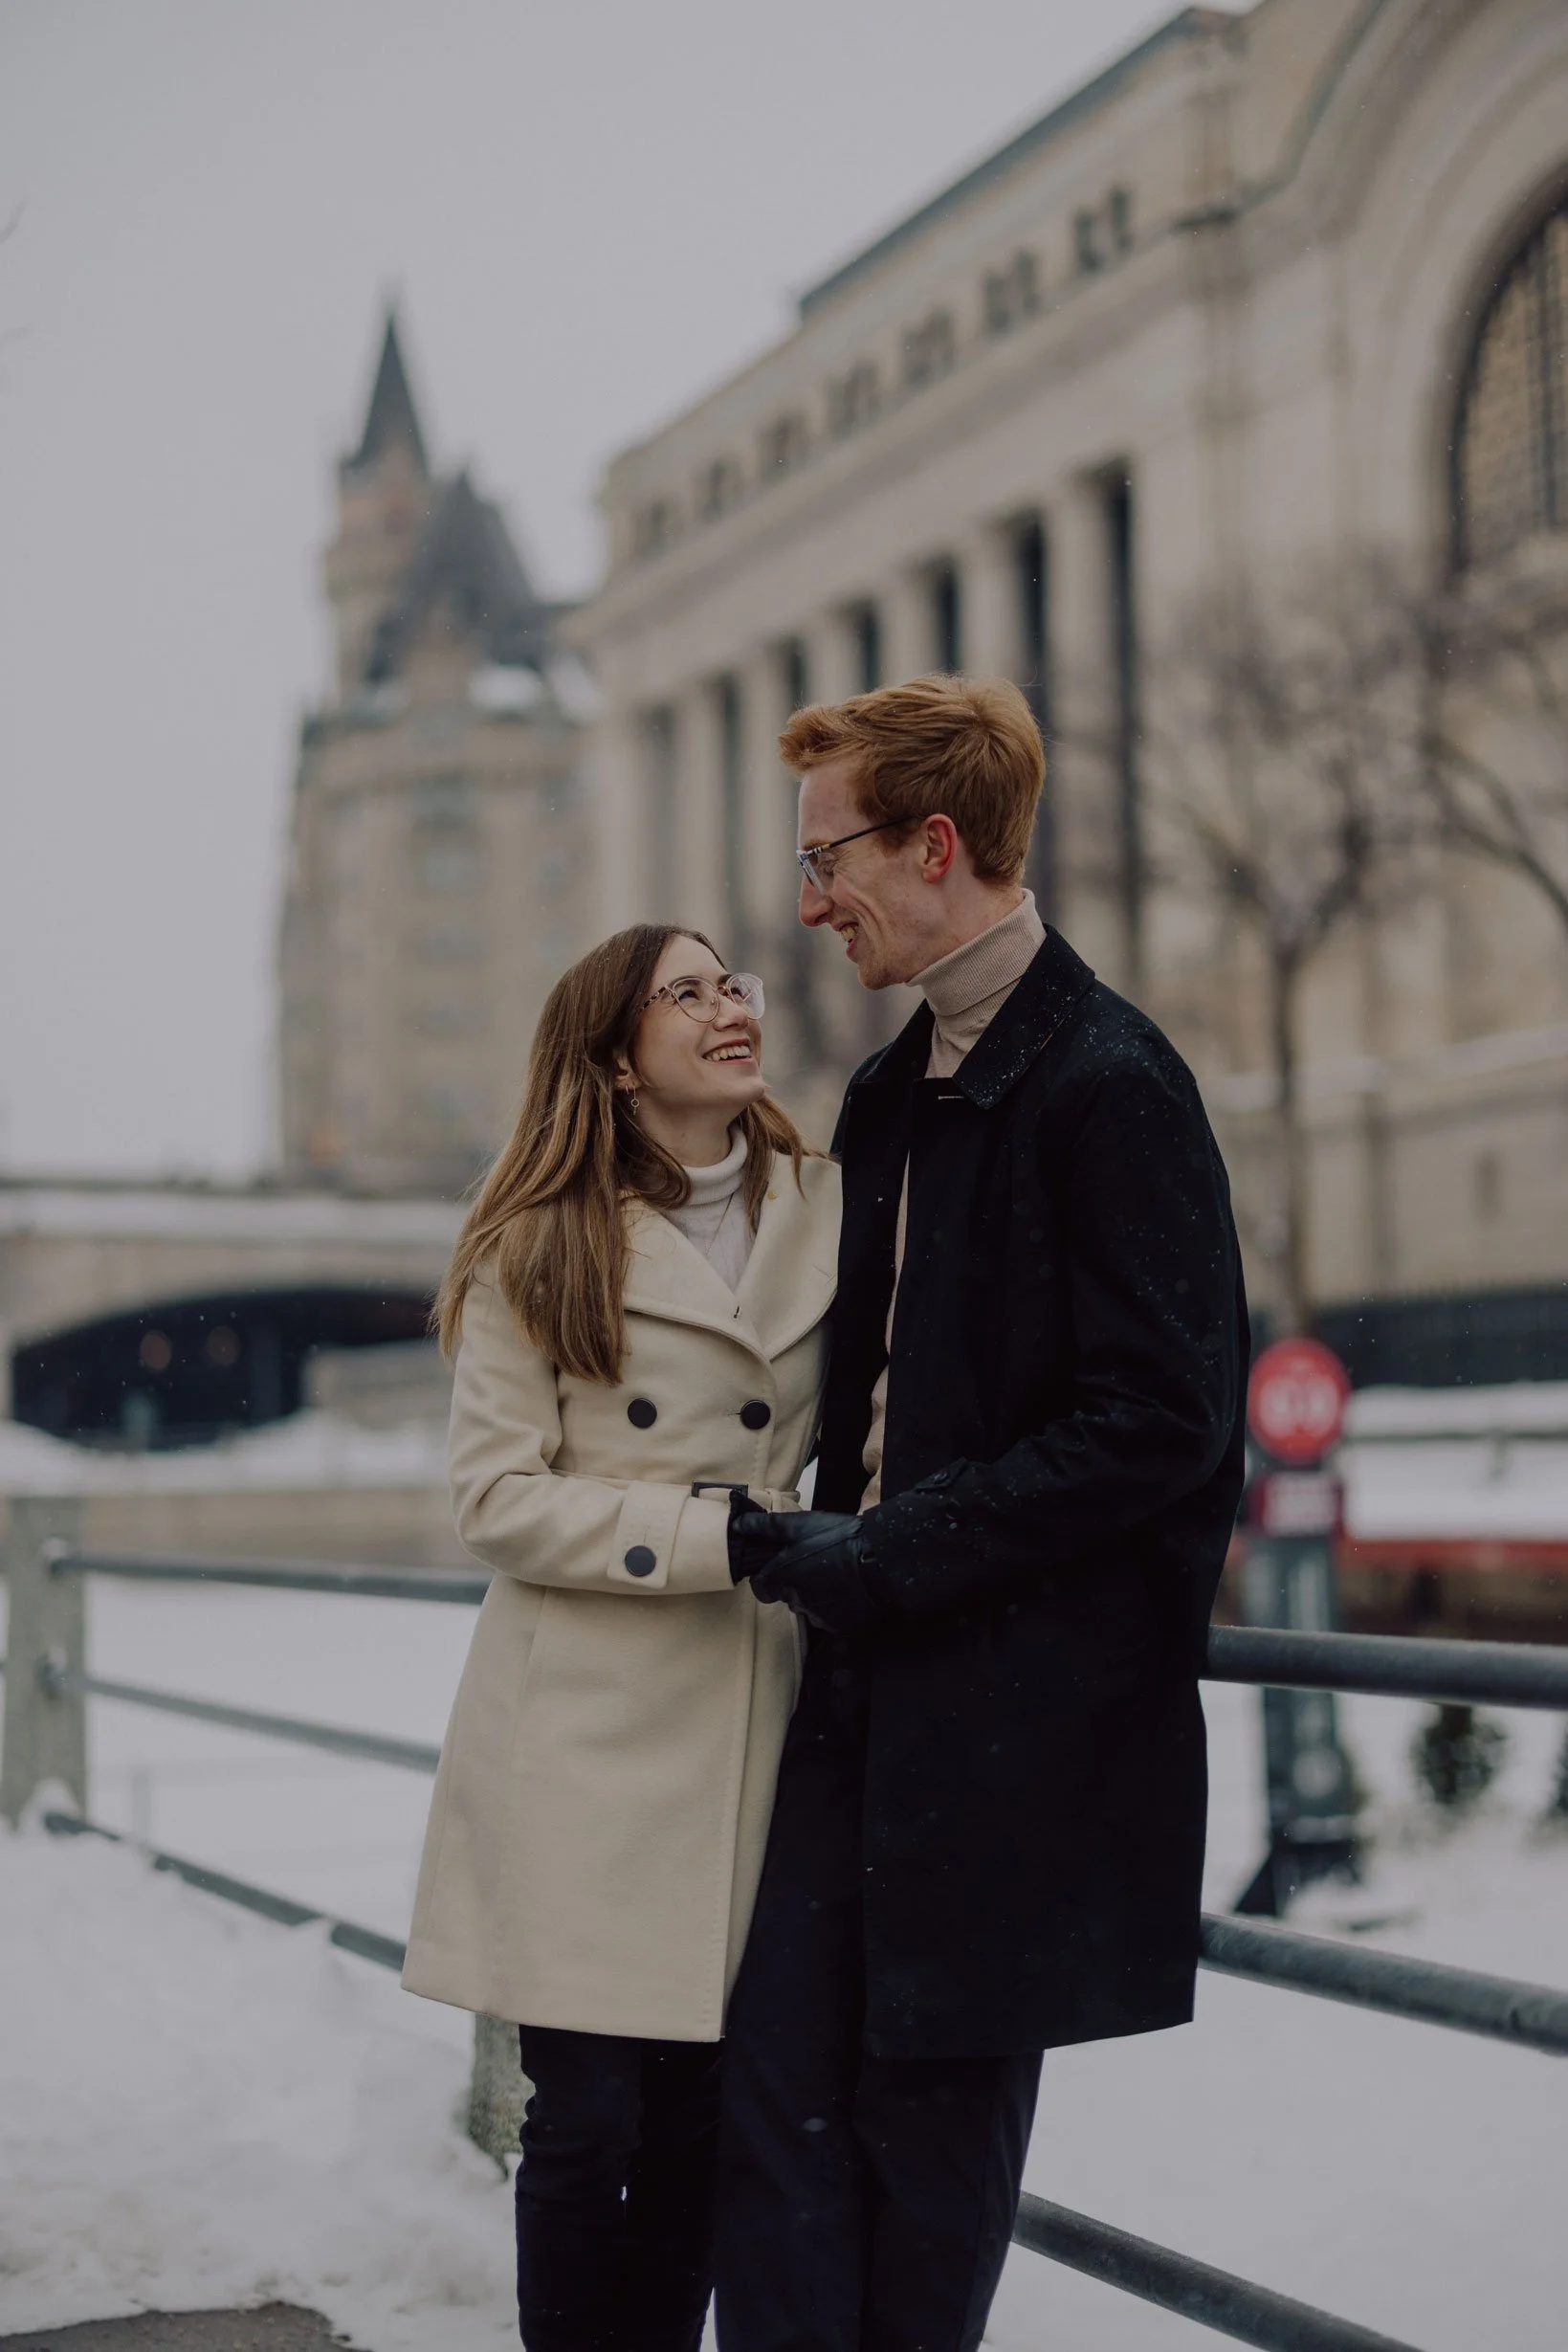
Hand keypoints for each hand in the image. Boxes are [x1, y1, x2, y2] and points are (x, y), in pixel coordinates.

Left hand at [727, 1496, 884, 1634]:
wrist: (881, 1561)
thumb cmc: (837, 1540)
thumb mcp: (799, 1525)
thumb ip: (765, 1527)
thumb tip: (737, 1525)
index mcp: (782, 1581)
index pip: (761, 1587)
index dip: (770, 1574)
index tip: (785, 1563)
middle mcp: (796, 1604)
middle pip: (787, 1596)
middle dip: (797, 1581)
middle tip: (816, 1561)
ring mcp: (821, 1618)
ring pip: (810, 1607)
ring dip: (818, 1594)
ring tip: (836, 1572)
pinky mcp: (843, 1627)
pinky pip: (833, 1617)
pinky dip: (837, 1605)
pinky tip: (849, 1587)